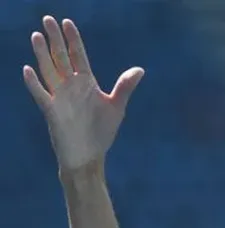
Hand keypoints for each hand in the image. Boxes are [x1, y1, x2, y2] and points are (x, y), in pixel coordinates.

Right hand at [23, 16, 143, 171]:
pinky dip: (34, 84)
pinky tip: (28, 70)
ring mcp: (60, 98)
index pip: (78, 56)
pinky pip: (41, 95)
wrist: (89, 156)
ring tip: (37, 36)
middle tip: (47, 19)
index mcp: (86, 83)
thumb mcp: (116, 107)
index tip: (67, 22)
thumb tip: (140, 69)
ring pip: (49, 72)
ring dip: (42, 55)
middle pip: (61, 58)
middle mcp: (71, 87)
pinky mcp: (52, 112)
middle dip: (55, 39)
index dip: (73, 39)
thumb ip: (124, 87)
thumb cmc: (101, 132)